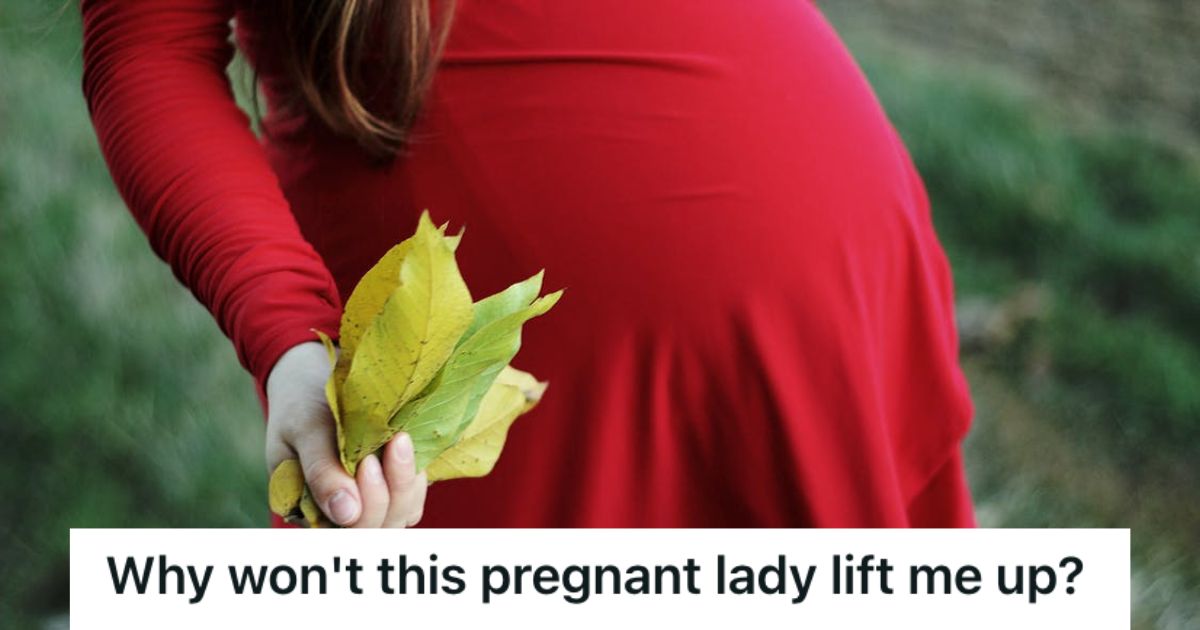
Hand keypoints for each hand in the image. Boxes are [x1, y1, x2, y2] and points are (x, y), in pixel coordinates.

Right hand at [264, 341, 426, 526]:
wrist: (314, 386)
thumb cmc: (302, 407)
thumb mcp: (305, 430)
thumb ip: (321, 471)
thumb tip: (346, 513)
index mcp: (308, 511)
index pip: (346, 529)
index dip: (366, 503)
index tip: (369, 460)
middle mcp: (339, 517)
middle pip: (378, 526)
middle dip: (389, 489)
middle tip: (393, 441)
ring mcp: (368, 505)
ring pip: (401, 514)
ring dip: (406, 481)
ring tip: (401, 439)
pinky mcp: (391, 489)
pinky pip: (414, 497)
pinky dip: (416, 475)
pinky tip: (407, 444)